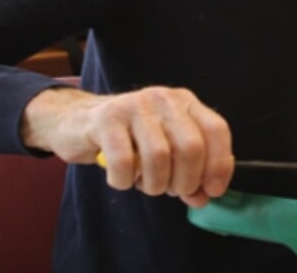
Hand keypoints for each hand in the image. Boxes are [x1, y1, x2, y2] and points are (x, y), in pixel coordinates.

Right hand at [21, 85, 233, 207]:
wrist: (77, 123)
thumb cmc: (129, 140)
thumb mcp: (165, 152)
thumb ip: (188, 173)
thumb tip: (204, 197)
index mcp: (186, 103)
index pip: (217, 130)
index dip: (219, 164)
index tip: (213, 190)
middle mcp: (165, 99)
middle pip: (191, 146)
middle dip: (186, 181)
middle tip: (172, 191)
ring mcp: (136, 105)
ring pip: (159, 156)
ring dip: (155, 184)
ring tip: (146, 184)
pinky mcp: (107, 118)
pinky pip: (124, 161)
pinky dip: (124, 181)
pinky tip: (121, 179)